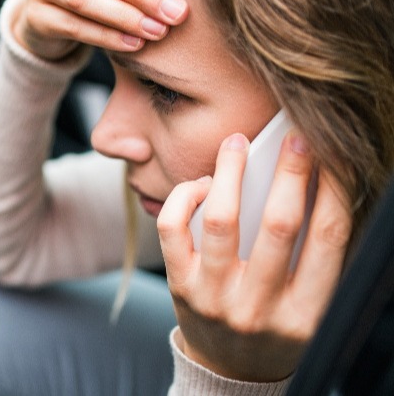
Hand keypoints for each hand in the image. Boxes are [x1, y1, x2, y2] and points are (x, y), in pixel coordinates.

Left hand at [158, 132, 352, 381]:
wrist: (232, 370)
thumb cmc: (276, 324)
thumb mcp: (307, 302)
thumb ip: (312, 254)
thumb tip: (312, 182)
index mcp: (306, 311)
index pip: (329, 239)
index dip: (335, 190)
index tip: (333, 155)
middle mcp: (260, 307)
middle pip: (280, 225)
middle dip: (291, 173)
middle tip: (294, 137)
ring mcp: (216, 298)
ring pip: (221, 220)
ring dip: (230, 172)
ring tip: (236, 143)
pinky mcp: (180, 286)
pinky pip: (173, 229)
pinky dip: (185, 196)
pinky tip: (201, 184)